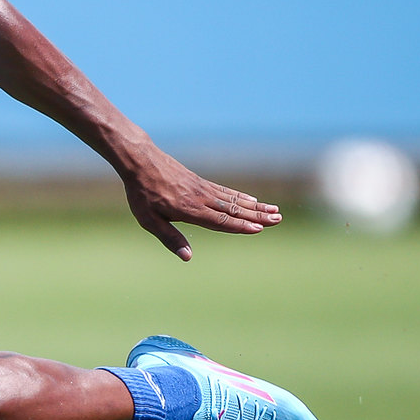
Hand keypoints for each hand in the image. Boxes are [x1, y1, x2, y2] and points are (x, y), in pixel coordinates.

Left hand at [122, 150, 280, 260]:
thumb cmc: (141, 194)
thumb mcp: (149, 220)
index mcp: (190, 210)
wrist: (140, 161)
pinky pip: (225, 190)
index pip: (220, 220)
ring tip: (275, 211)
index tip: (259, 229)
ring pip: (233, 199)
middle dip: (256, 216)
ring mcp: (203, 189)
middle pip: (233, 209)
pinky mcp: (201, 182)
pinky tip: (253, 199)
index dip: (239, 226)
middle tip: (278, 220)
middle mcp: (201, 198)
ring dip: (255, 206)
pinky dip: (241, 196)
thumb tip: (188, 257)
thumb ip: (170, 238)